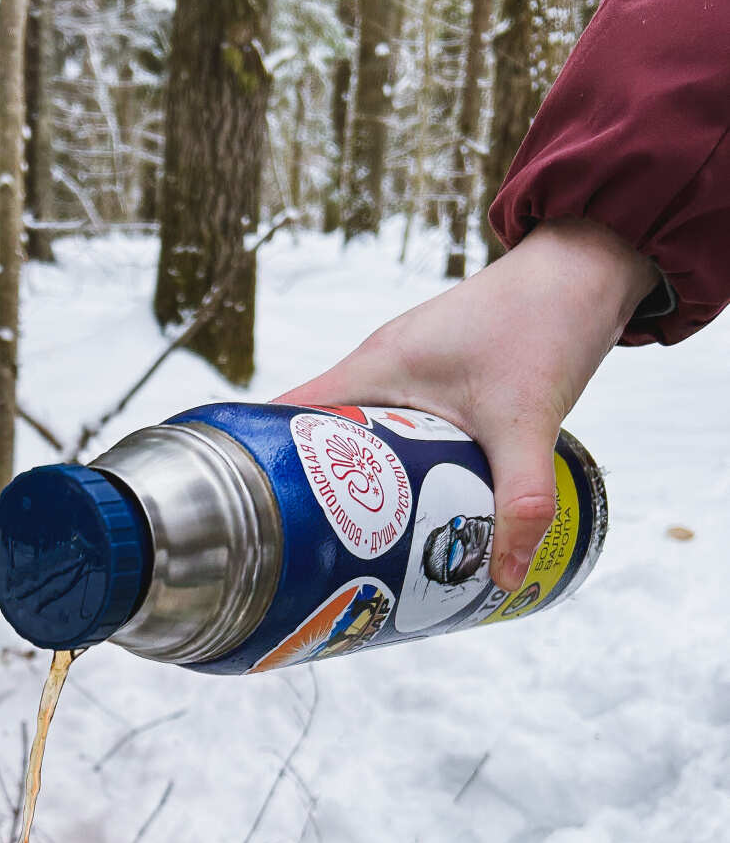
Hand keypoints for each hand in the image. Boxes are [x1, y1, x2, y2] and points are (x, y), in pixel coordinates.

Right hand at [274, 219, 658, 589]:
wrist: (589, 267)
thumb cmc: (546, 320)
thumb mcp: (527, 421)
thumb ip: (520, 500)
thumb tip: (503, 575)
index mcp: (372, 369)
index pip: (285, 420)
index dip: (258, 468)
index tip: (253, 525)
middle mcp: (376, 370)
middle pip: (317, 442)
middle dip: (311, 499)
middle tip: (310, 561)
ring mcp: (404, 376)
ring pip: (357, 443)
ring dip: (355, 491)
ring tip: (353, 553)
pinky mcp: (433, 383)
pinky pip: (392, 437)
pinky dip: (393, 476)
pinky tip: (410, 516)